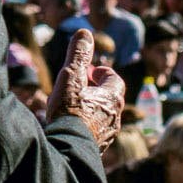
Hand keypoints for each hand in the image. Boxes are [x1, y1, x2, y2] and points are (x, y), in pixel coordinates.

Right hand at [46, 28, 123, 149]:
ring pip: (105, 118)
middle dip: (99, 91)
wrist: (68, 150)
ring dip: (94, 109)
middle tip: (84, 87)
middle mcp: (114, 117)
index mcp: (111, 98)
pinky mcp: (97, 150)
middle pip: (111, 100)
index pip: (114, 81)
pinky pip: (97, 134)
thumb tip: (85, 32)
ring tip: (78, 107)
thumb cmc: (70, 112)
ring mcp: (107, 136)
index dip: (103, 73)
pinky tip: (75, 127)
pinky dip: (89, 126)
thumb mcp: (71, 77)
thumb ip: (78, 55)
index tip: (91, 72)